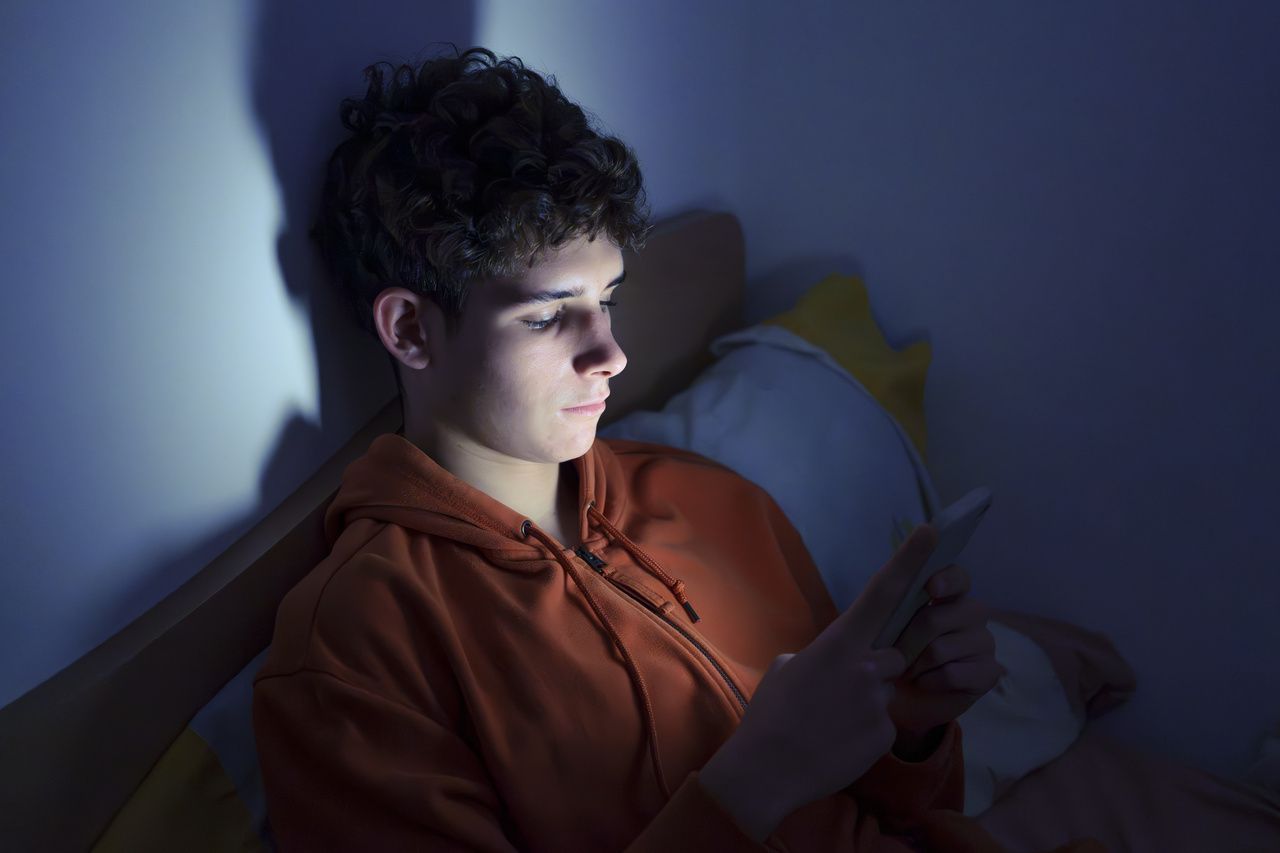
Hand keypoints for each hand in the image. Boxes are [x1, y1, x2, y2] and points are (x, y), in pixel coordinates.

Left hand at [887, 555, 1002, 741]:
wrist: (893, 699)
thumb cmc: (888, 651)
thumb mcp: (883, 615)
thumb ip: (900, 577)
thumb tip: (926, 529)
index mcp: (947, 595)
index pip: (958, 576)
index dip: (947, 579)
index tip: (931, 588)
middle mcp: (970, 614)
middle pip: (950, 613)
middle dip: (915, 634)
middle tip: (896, 651)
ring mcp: (983, 644)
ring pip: (950, 646)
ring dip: (920, 662)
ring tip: (909, 669)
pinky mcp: (988, 674)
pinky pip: (961, 673)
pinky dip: (934, 681)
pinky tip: (925, 683)